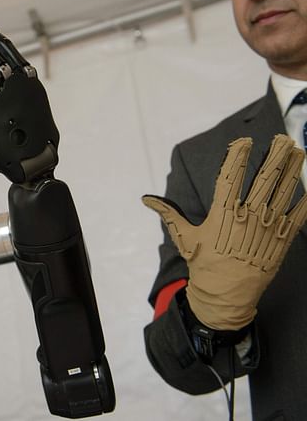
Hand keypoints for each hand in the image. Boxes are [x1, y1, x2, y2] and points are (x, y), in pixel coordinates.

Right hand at [143, 135, 306, 329]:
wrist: (226, 296)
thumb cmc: (204, 265)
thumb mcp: (185, 237)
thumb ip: (168, 213)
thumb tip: (145, 199)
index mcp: (223, 213)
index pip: (232, 176)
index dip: (238, 156)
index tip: (245, 140)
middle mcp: (247, 217)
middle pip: (265, 179)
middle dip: (275, 156)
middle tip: (283, 139)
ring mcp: (267, 228)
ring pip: (284, 192)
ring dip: (293, 170)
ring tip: (299, 152)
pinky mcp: (282, 241)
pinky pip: (298, 216)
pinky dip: (305, 200)